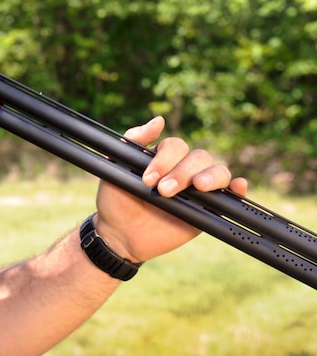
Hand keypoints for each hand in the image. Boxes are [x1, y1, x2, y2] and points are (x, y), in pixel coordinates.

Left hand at [93, 116, 248, 263]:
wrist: (121, 235)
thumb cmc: (117, 200)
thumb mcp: (116, 168)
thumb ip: (133, 141)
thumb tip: (159, 121)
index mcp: (164, 157)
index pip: (176, 146)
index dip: (164, 160)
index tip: (148, 180)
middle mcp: (184, 169)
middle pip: (199, 157)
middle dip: (182, 173)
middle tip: (163, 191)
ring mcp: (199, 189)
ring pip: (218, 171)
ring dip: (210, 176)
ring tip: (198, 188)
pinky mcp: (209, 209)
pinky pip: (231, 195)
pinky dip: (238, 187)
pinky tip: (237, 187)